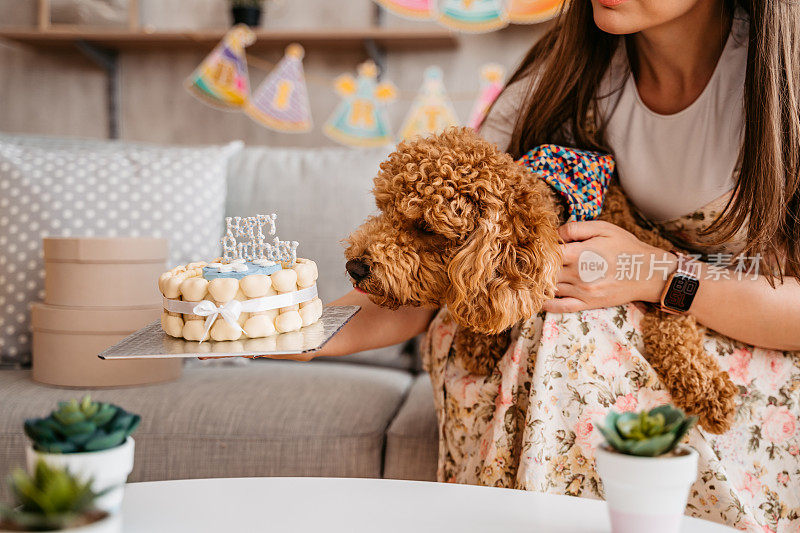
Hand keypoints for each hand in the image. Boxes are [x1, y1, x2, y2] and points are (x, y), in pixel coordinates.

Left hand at [541, 220, 676, 312]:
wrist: (650, 273)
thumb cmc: (626, 247)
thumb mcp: (604, 229)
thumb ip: (576, 228)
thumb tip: (554, 233)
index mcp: (580, 254)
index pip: (547, 253)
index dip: (538, 249)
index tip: (534, 247)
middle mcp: (578, 275)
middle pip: (544, 272)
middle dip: (536, 267)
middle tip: (527, 262)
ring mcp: (582, 292)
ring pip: (549, 289)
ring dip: (538, 284)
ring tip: (529, 278)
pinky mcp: (587, 304)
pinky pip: (560, 307)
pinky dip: (546, 304)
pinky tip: (538, 299)